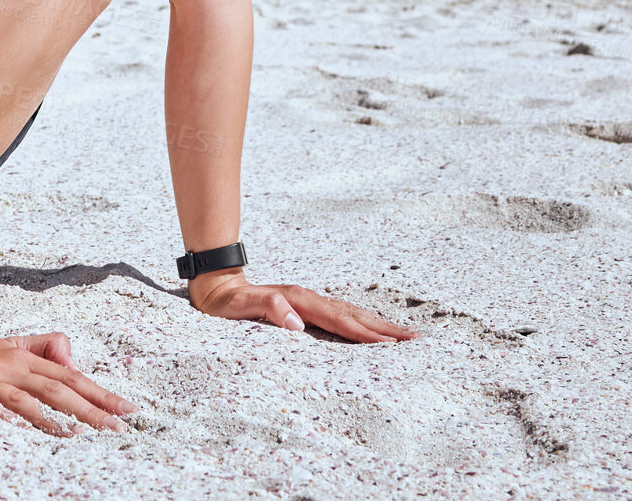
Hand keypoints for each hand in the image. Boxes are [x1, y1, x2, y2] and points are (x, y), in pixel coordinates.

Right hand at [0, 330, 136, 435]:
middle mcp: (10, 367)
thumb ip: (43, 349)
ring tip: (83, 433)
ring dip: (56, 417)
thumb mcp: (10, 346)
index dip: (98, 391)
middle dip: (90, 408)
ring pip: (28, 401)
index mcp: (22, 357)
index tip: (125, 407)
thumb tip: (74, 362)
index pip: (69, 375)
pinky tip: (31, 433)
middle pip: (56, 388)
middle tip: (117, 425)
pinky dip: (14, 422)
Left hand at [187, 270, 419, 342]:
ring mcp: (309, 302)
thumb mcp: (240, 306)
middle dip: (384, 328)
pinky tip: (371, 330)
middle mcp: (308, 299)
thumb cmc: (227, 302)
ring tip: (403, 335)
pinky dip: (361, 323)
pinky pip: (341, 317)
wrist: (216, 287)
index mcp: (299, 301)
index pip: (339, 321)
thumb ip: (267, 308)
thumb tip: (296, 323)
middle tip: (415, 339)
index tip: (391, 344)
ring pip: (350, 314)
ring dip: (377, 324)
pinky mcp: (306, 308)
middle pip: (353, 315)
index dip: (366, 333)